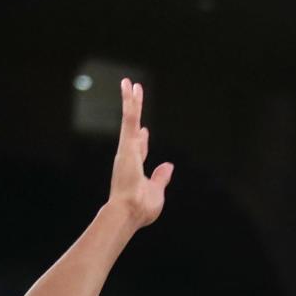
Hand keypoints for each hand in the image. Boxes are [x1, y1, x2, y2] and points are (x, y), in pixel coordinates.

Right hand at [108, 79, 173, 228]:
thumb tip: (169, 166)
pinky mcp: (126, 142)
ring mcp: (126, 148)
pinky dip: (129, 101)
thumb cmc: (141, 208)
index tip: (145, 131)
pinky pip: (129, 117)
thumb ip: (161, 178)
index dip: (143, 140)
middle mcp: (129, 156)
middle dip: (134, 113)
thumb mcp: (156, 192)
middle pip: (132, 129)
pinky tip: (128, 86)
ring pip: (129, 118)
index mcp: (135, 168)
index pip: (140, 150)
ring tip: (129, 83)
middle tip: (134, 97)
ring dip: (130, 100)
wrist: (129, 212)